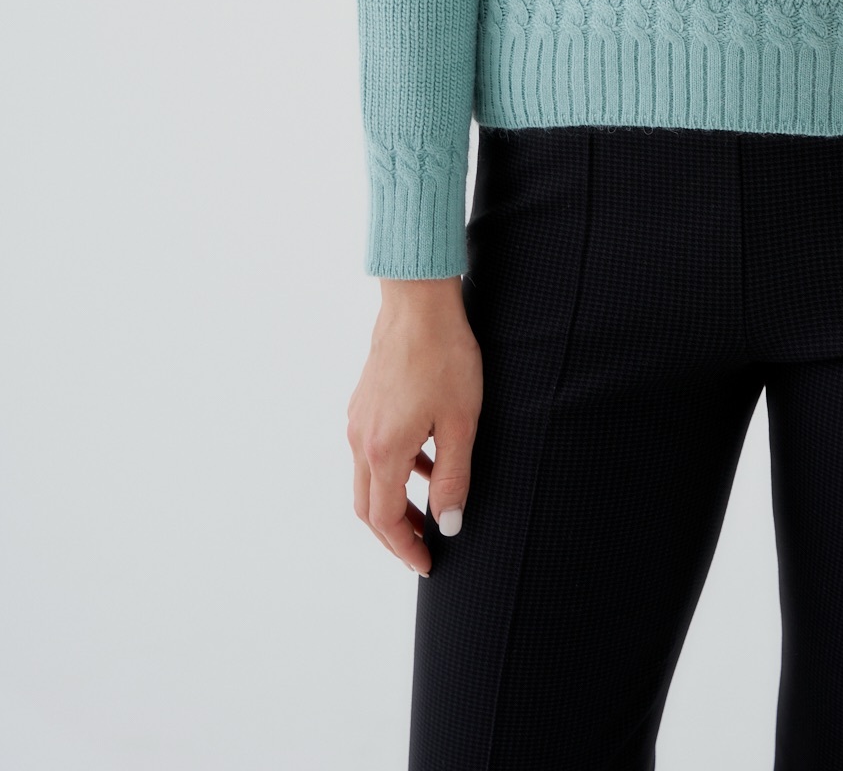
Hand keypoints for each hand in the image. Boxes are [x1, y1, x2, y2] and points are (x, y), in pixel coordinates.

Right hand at [346, 276, 482, 577]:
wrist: (418, 302)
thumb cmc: (444, 356)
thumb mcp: (460, 422)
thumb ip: (453, 478)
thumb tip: (447, 526)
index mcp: (384, 450)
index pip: (385, 520)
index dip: (406, 548)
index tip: (428, 563)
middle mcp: (361, 439)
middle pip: (368, 507)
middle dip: (395, 535)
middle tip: (424, 549)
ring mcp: (358, 419)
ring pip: (367, 480)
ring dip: (394, 502)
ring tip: (429, 510)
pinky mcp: (363, 402)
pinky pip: (371, 451)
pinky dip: (393, 470)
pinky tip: (426, 461)